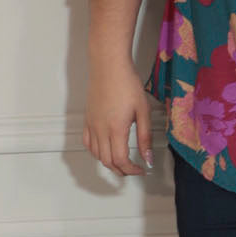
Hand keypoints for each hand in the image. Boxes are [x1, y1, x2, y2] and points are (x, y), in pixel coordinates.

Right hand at [82, 56, 153, 176]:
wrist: (109, 66)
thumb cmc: (127, 84)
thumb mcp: (143, 111)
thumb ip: (145, 137)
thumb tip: (148, 157)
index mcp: (116, 129)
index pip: (121, 160)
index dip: (131, 170)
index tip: (141, 170)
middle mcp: (100, 130)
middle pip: (108, 161)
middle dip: (121, 170)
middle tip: (134, 169)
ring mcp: (91, 125)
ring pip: (97, 154)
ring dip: (109, 163)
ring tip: (122, 163)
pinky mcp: (87, 119)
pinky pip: (88, 143)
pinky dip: (96, 152)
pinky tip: (105, 150)